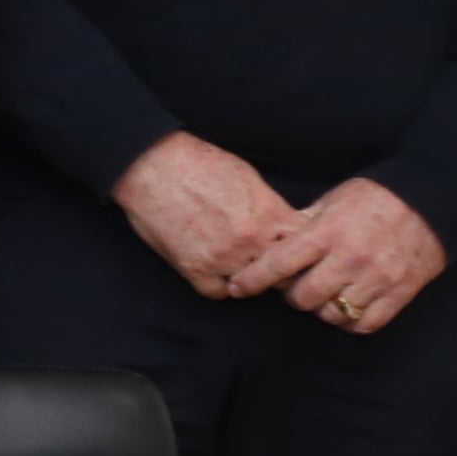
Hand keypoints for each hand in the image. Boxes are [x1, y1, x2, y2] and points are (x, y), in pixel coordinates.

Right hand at [113, 132, 299, 297]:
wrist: (152, 165)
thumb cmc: (198, 162)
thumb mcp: (247, 176)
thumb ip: (270, 206)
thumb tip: (285, 223)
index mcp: (268, 214)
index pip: (304, 246)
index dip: (302, 249)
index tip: (294, 249)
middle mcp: (251, 240)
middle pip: (283, 272)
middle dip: (279, 269)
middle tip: (268, 263)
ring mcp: (223, 258)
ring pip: (252, 286)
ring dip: (248, 277)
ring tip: (239, 264)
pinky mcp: (195, 269)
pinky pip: (218, 293)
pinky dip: (218, 284)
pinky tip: (214, 270)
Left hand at [231, 176, 448, 335]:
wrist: (431, 200)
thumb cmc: (374, 198)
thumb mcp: (332, 201)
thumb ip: (304, 225)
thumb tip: (272, 242)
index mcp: (327, 232)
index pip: (279, 264)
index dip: (253, 279)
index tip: (238, 287)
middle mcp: (349, 258)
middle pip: (304, 298)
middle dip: (293, 296)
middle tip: (296, 288)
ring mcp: (376, 278)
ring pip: (333, 314)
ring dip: (322, 310)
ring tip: (324, 297)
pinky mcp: (399, 293)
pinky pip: (365, 324)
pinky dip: (351, 321)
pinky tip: (346, 309)